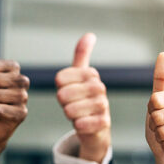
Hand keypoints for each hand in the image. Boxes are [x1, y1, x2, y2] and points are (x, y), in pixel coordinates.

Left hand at [55, 33, 109, 162]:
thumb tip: (90, 35)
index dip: (59, 88)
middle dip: (63, 103)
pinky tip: (81, 124)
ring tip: (76, 114)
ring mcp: (103, 105)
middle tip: (71, 105)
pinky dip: (78, 125)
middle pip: (63, 94)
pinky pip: (82, 124)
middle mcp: (99, 87)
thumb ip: (81, 56)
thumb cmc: (84, 99)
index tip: (69, 91)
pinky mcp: (104, 123)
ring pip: (71, 110)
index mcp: (91, 74)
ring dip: (69, 114)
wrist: (96, 128)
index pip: (60, 79)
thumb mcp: (80, 76)